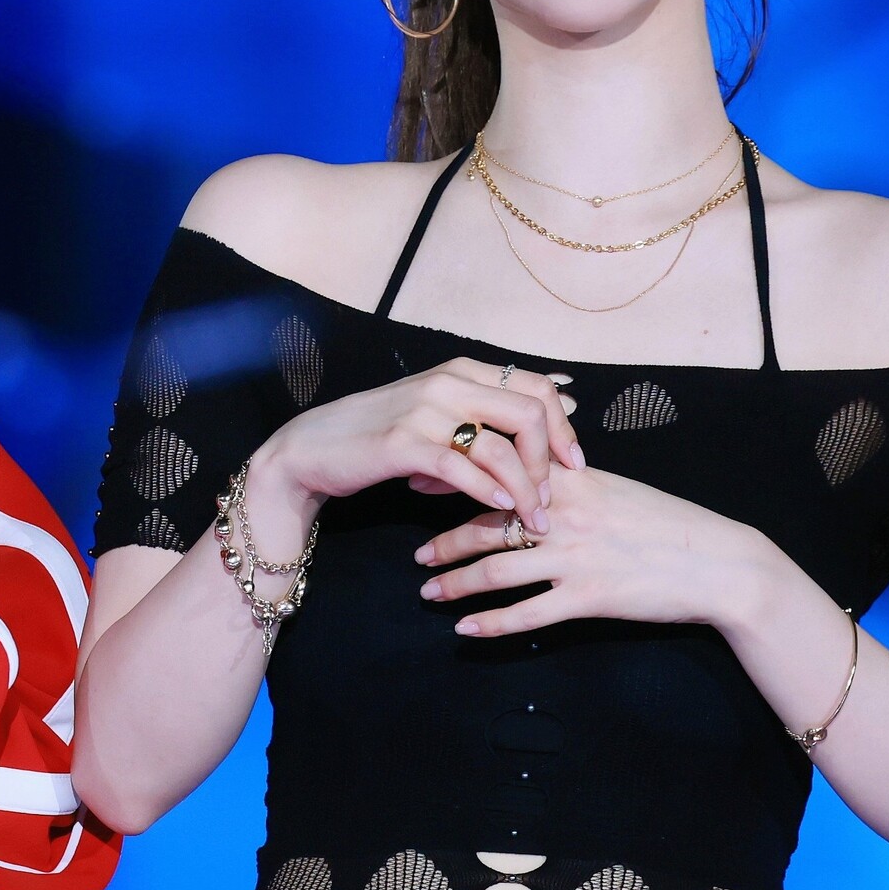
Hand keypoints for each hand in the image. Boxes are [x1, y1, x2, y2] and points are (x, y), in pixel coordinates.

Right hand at [257, 356, 584, 542]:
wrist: (314, 449)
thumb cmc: (381, 436)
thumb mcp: (437, 415)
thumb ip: (482, 417)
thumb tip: (550, 422)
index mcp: (462, 371)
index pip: (537, 386)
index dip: (564, 426)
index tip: (574, 462)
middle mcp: (448, 382)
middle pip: (529, 412)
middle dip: (550, 460)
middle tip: (554, 497)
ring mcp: (425, 410)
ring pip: (500, 447)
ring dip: (526, 489)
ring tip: (533, 518)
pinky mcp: (403, 443)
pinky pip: (461, 468)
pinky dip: (489, 491)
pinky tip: (501, 508)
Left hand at [414, 456, 760, 637]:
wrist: (717, 563)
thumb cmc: (671, 525)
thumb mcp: (618, 489)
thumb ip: (574, 484)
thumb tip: (536, 478)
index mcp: (573, 482)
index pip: (501, 472)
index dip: (457, 478)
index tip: (426, 483)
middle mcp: (567, 516)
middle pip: (486, 523)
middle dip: (444, 541)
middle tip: (418, 555)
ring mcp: (575, 558)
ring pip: (496, 568)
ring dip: (455, 582)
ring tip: (430, 592)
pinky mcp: (588, 597)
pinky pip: (526, 613)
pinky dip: (490, 623)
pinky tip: (466, 630)